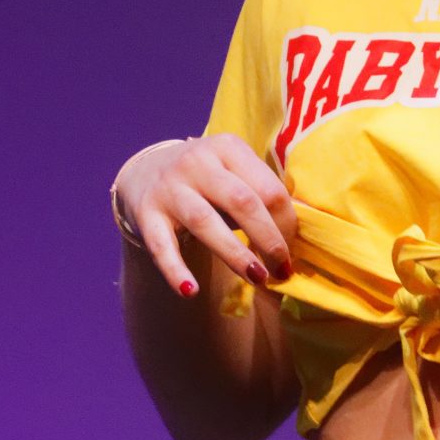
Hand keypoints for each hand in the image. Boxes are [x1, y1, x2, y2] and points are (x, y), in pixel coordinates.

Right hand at [110, 134, 298, 299]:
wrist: (144, 171)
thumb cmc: (207, 179)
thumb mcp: (232, 171)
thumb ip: (259, 194)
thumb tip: (295, 239)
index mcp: (228, 148)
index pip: (268, 188)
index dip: (286, 223)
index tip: (292, 251)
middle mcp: (197, 162)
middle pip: (241, 201)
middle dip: (268, 239)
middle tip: (282, 270)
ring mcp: (169, 188)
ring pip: (205, 222)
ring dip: (234, 254)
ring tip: (257, 278)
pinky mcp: (146, 214)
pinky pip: (161, 246)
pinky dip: (175, 269)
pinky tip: (190, 290)